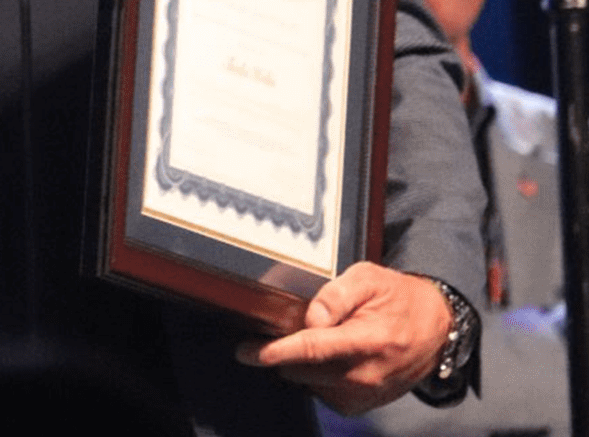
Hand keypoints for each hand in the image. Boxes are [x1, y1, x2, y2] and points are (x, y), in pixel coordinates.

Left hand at [234, 262, 453, 414]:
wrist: (437, 327)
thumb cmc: (398, 298)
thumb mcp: (368, 279)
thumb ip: (336, 295)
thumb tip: (311, 318)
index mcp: (369, 341)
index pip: (313, 350)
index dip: (276, 352)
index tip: (245, 352)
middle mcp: (368, 375)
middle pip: (303, 370)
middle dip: (285, 352)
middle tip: (287, 328)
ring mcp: (367, 394)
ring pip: (309, 384)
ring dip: (301, 366)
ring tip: (319, 340)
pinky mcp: (365, 404)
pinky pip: (324, 394)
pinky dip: (317, 378)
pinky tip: (327, 358)